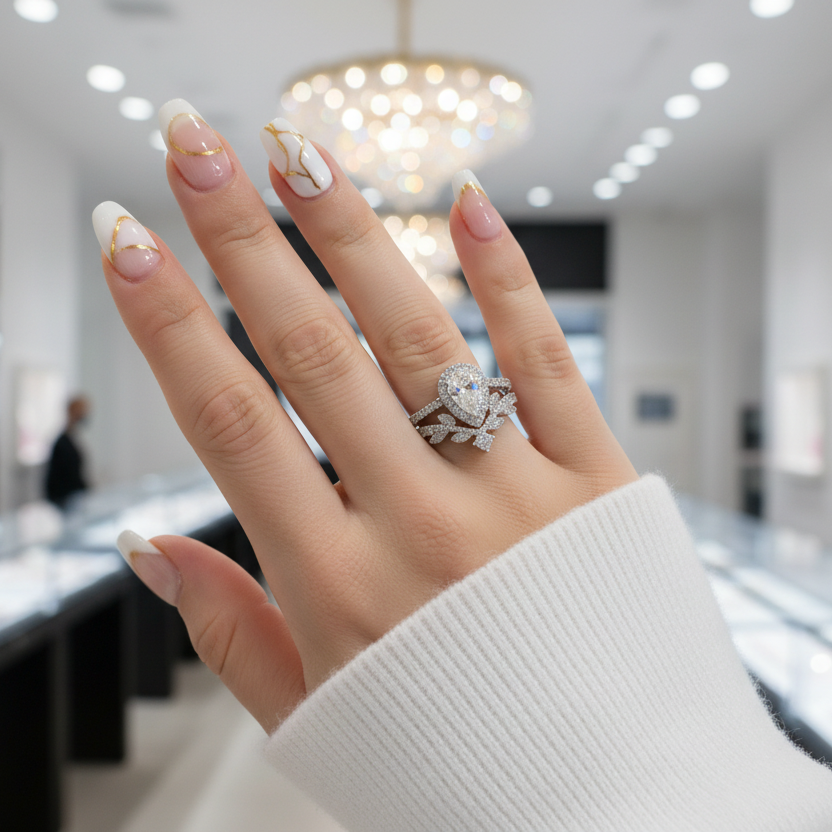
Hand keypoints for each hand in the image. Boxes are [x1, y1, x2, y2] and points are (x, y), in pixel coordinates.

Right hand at [96, 101, 636, 732]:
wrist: (616, 812)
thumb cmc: (458, 766)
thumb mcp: (321, 720)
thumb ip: (234, 631)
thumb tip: (154, 550)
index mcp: (341, 593)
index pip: (230, 428)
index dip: (168, 325)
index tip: (128, 240)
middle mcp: (423, 532)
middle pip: (313, 357)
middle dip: (241, 243)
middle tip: (198, 149)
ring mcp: (517, 501)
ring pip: (420, 342)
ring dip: (353, 237)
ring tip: (300, 153)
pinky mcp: (599, 486)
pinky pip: (546, 366)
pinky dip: (507, 281)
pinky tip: (470, 205)